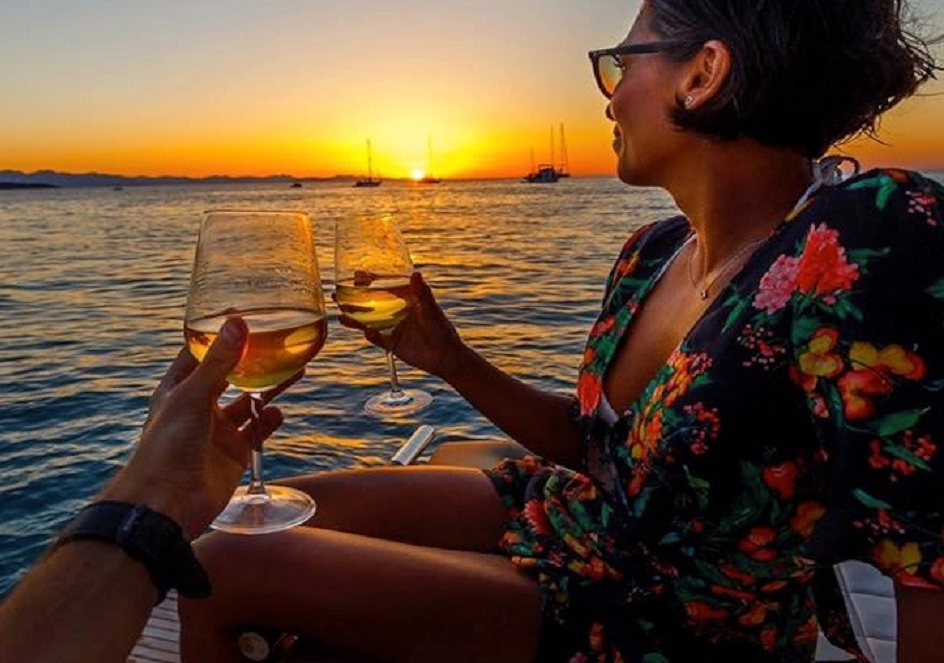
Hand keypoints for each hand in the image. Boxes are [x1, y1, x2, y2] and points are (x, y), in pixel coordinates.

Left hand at [102, 318, 297, 538]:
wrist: (167, 503)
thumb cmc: (166, 445)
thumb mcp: (192, 396)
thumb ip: (219, 361)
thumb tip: (238, 321)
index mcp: (179, 388)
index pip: (200, 353)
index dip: (219, 334)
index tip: (244, 313)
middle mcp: (199, 406)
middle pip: (232, 375)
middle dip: (254, 360)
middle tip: (281, 341)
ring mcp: (218, 431)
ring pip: (250, 401)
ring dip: (270, 388)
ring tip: (296, 370)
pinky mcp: (234, 453)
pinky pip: (258, 431)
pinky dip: (270, 421)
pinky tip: (278, 413)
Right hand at [339, 272, 467, 379]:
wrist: (445, 357)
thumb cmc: (442, 329)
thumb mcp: (431, 310)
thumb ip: (422, 294)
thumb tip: (415, 273)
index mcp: (405, 299)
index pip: (384, 286)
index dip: (370, 280)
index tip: (357, 274)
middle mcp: (396, 311)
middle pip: (371, 302)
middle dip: (354, 298)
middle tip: (337, 293)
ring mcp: (392, 327)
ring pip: (369, 321)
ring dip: (355, 318)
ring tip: (341, 314)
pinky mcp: (392, 343)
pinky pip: (376, 338)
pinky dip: (371, 335)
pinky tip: (365, 332)